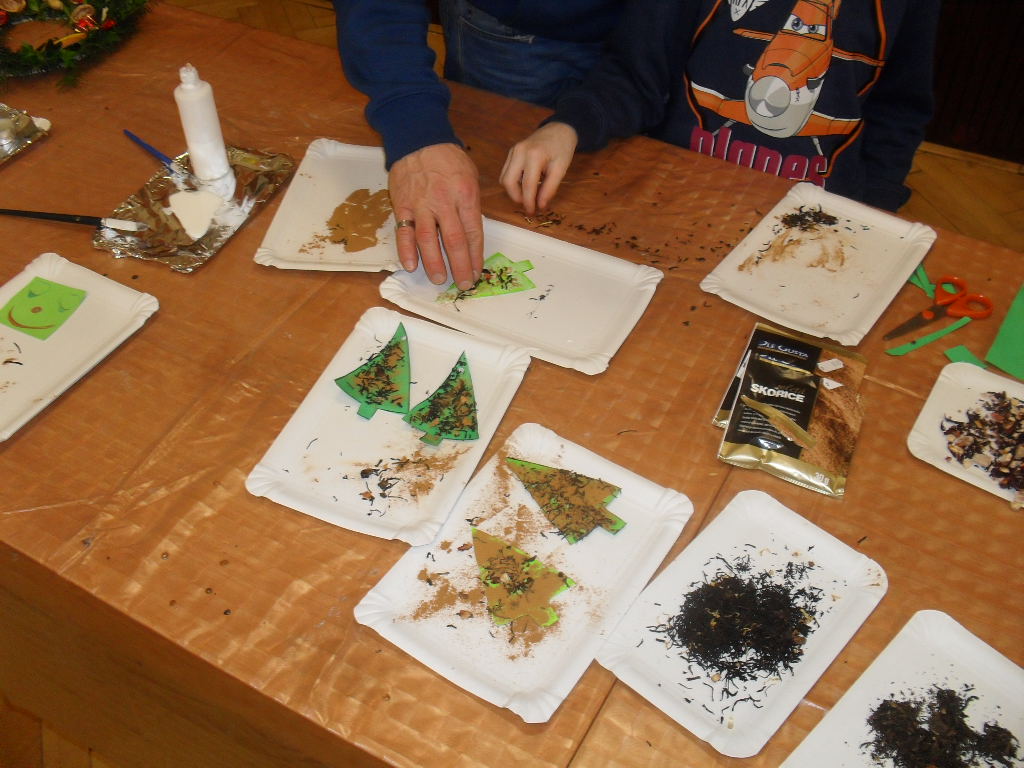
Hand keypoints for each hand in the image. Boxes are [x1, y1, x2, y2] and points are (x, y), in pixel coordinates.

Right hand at [388, 143, 482, 289]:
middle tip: (463, 285)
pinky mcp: (402, 205)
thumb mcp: (470, 176)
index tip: (477, 273)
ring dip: (434, 263)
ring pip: (427, 240)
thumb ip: (471, 205)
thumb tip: (472, 234)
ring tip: (439, 279)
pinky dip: (406, 250)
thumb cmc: (448, 159)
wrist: (418, 138)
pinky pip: (404, 231)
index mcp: (465, 195)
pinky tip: (410, 265)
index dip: (476, 256)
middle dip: (460, 266)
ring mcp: (421, 205)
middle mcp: (444, 202)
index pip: (473, 232)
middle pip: (454, 241)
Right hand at [500, 122, 578, 214]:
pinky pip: (506, 172)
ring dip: (514, 191)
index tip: (533, 213)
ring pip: (504, 178)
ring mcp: (513, 151)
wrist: (558, 129)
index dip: (529, 202)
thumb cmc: (562, 149)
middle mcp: (519, 152)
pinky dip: (513, 182)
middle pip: (508, 182)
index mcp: (534, 155)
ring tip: (529, 194)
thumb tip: (541, 206)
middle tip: (530, 204)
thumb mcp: (561, 169)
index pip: (527, 185)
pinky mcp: (511, 152)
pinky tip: (526, 184)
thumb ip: (550, 188)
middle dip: (517, 197)